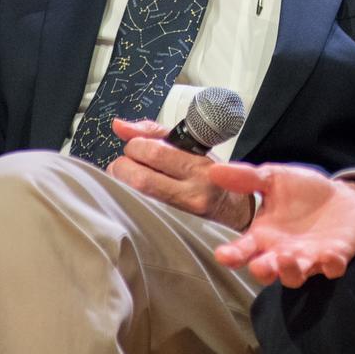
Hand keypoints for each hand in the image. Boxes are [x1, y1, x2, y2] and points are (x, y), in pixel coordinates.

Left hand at [106, 118, 251, 228]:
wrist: (235, 211)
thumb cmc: (212, 176)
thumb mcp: (192, 147)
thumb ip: (155, 133)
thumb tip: (119, 126)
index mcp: (198, 165)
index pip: (155, 153)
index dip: (135, 145)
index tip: (136, 145)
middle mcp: (192, 192)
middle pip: (140, 178)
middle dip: (122, 166)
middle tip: (126, 163)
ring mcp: (181, 213)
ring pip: (135, 197)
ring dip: (122, 182)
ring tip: (129, 176)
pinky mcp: (171, 227)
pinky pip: (138, 211)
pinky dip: (127, 198)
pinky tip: (132, 193)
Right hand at [209, 162, 354, 287]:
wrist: (340, 194)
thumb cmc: (302, 191)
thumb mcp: (274, 179)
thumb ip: (247, 178)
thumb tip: (214, 169)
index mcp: (264, 236)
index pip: (243, 251)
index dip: (232, 256)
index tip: (222, 255)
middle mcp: (282, 253)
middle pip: (267, 272)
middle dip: (262, 271)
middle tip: (258, 265)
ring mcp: (308, 258)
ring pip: (295, 276)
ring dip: (290, 271)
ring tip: (287, 256)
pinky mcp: (334, 258)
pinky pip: (332, 268)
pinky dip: (330, 265)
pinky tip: (329, 255)